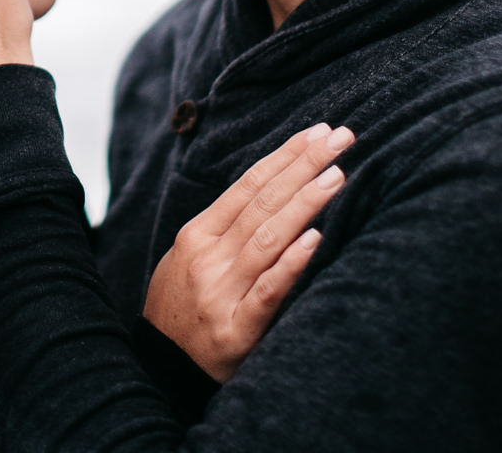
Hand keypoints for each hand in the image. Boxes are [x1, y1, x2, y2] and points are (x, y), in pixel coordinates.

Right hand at [143, 123, 354, 381]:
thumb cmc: (184, 310)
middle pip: (261, 202)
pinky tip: (315, 240)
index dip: (285, 156)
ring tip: (336, 175)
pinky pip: (268, 291)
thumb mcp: (190, 260)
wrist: (161, 371)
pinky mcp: (236, 330)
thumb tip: (275, 192)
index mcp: (197, 235)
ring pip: (267, 238)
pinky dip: (291, 263)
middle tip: (340, 137)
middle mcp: (208, 258)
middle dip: (303, 165)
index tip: (318, 131)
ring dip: (304, 203)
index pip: (248, 185)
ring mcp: (221, 292)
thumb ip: (226, 230)